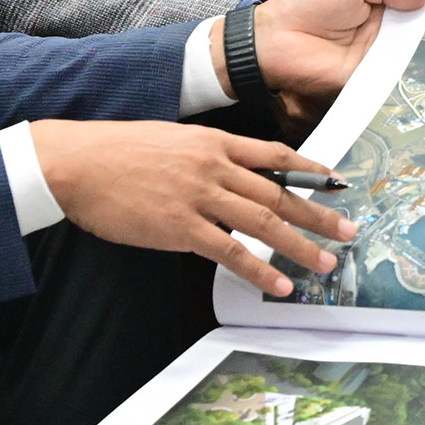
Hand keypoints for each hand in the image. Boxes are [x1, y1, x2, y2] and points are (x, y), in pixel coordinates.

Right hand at [29, 121, 359, 297]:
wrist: (76, 161)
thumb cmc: (117, 151)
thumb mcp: (172, 140)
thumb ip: (205, 156)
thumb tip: (229, 176)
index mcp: (215, 142)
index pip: (275, 155)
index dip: (309, 169)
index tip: (336, 181)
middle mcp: (215, 166)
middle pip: (279, 193)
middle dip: (319, 214)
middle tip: (348, 231)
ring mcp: (200, 196)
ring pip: (264, 223)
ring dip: (300, 246)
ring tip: (326, 263)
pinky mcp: (180, 226)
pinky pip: (230, 251)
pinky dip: (259, 270)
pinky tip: (279, 284)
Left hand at [235, 0, 424, 116]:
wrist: (274, 38)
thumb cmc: (304, 4)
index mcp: (375, 7)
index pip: (410, 5)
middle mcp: (379, 34)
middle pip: (415, 30)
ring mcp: (376, 57)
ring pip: (411, 52)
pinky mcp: (370, 79)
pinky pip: (396, 74)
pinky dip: (411, 69)